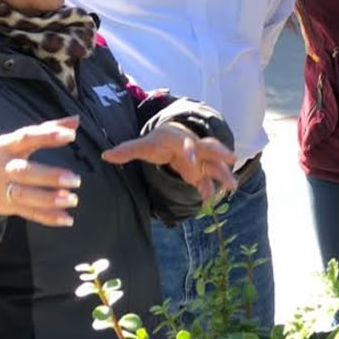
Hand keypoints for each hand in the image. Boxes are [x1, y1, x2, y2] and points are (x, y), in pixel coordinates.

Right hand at [0, 116, 81, 227]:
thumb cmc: (4, 154)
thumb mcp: (19, 138)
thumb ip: (49, 128)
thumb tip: (76, 120)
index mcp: (7, 146)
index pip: (26, 138)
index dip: (47, 136)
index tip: (71, 136)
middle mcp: (5, 168)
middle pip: (25, 172)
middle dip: (49, 176)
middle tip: (74, 179)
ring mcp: (5, 189)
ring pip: (26, 196)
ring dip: (50, 199)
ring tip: (72, 199)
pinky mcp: (8, 206)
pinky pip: (28, 213)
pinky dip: (48, 218)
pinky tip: (67, 219)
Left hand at [101, 122, 236, 201]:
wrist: (175, 137)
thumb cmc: (160, 140)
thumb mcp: (144, 144)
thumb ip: (127, 150)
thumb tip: (106, 155)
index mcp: (181, 140)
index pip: (187, 144)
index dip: (189, 151)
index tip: (190, 160)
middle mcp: (195, 148)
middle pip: (210, 148)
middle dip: (220, 154)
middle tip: (231, 158)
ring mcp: (200, 161)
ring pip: (215, 166)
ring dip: (224, 175)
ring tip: (232, 187)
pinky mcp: (200, 172)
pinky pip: (207, 181)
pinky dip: (209, 190)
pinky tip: (210, 201)